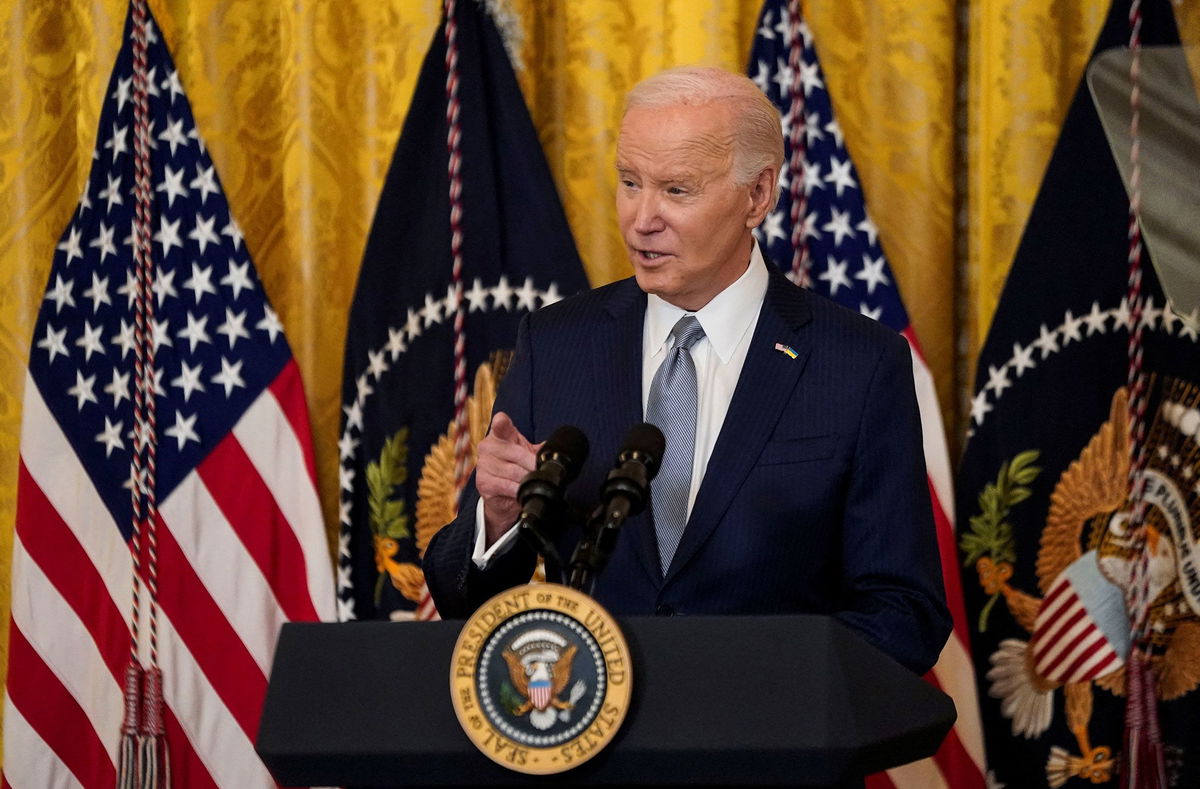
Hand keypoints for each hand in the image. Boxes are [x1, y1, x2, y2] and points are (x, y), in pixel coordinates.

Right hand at [476, 412, 541, 545]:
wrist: (500, 493)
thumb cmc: (514, 467)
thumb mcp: (526, 454)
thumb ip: (538, 449)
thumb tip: (555, 449)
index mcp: (499, 435)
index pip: (499, 424)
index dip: (500, 422)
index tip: (501, 421)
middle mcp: (487, 447)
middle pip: (516, 453)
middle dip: (532, 464)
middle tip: (541, 471)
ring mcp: (483, 465)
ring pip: (513, 471)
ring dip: (528, 479)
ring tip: (534, 482)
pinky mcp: (483, 483)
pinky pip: (507, 486)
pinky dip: (519, 490)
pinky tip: (523, 491)